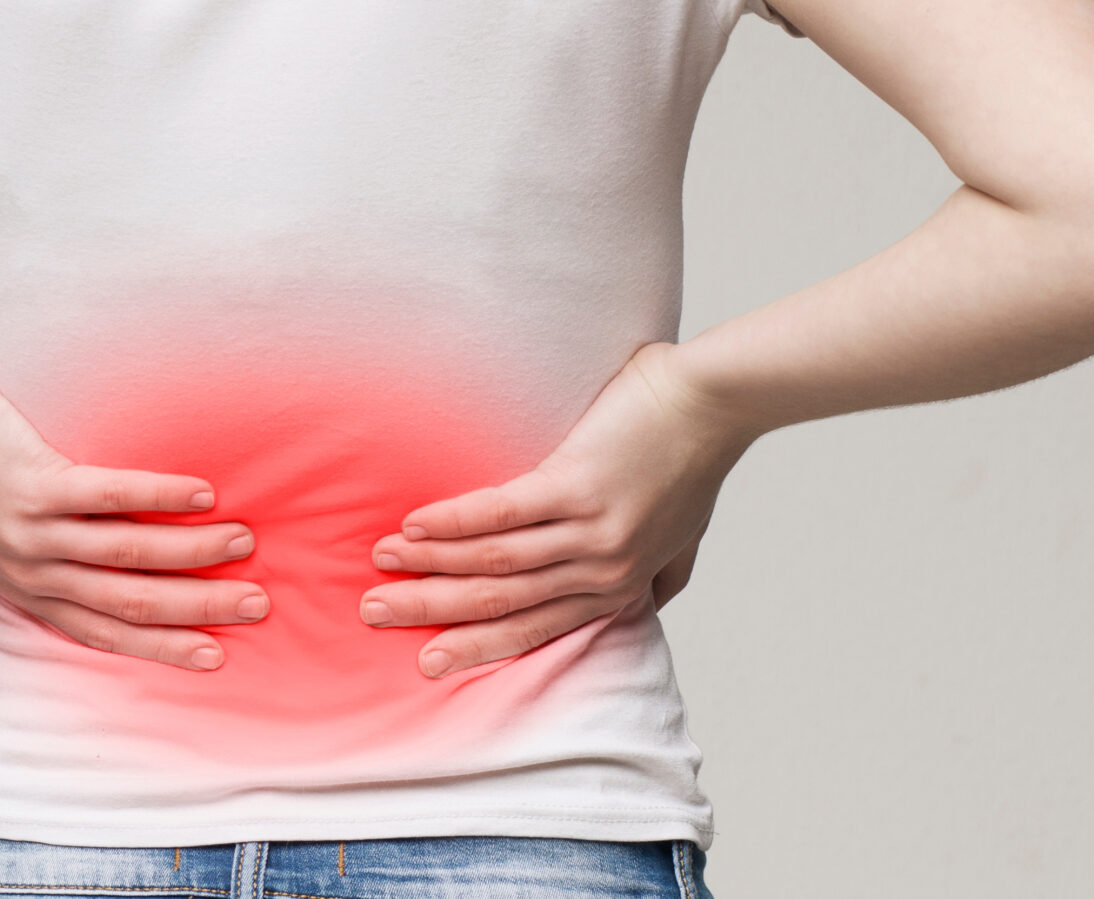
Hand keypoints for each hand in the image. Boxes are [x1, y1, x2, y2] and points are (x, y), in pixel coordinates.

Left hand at [0, 355, 269, 670]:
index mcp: (21, 585)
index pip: (101, 630)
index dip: (159, 645)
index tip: (212, 654)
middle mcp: (31, 568)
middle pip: (128, 602)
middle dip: (197, 609)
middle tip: (255, 607)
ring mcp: (34, 529)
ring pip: (129, 554)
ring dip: (194, 552)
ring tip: (244, 542)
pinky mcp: (36, 483)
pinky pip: (111, 495)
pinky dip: (160, 495)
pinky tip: (203, 493)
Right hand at [360, 341, 762, 676]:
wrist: (717, 401)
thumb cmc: (696, 459)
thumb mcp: (687, 536)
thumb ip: (663, 575)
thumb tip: (646, 604)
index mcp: (618, 584)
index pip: (535, 626)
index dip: (476, 644)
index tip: (428, 657)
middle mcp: (601, 568)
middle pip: (502, 601)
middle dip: (434, 610)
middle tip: (376, 613)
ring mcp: (590, 530)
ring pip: (495, 561)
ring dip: (430, 562)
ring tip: (383, 559)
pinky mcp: (579, 485)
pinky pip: (502, 512)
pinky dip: (454, 521)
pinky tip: (414, 521)